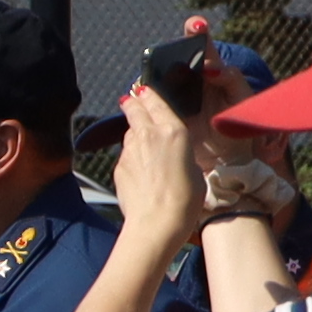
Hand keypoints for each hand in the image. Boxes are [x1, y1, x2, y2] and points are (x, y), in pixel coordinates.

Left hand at [112, 79, 206, 232]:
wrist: (156, 222)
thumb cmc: (185, 199)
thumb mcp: (193, 167)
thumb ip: (178, 151)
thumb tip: (167, 151)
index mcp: (173, 130)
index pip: (155, 102)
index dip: (148, 94)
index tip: (142, 88)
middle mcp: (148, 134)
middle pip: (134, 110)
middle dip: (133, 103)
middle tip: (130, 99)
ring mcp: (129, 150)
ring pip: (129, 134)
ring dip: (134, 135)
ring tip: (143, 144)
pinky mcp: (118, 166)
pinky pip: (126, 155)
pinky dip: (131, 158)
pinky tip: (141, 173)